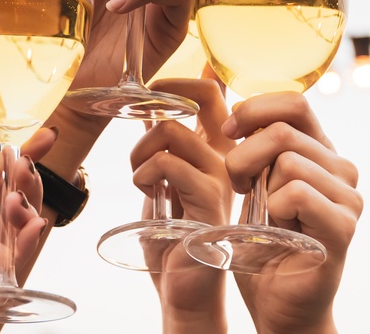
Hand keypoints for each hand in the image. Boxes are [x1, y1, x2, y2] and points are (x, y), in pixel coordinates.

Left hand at [0, 128, 57, 333]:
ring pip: (18, 240)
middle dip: (26, 187)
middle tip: (26, 168)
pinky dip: (24, 249)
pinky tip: (29, 228)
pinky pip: (10, 275)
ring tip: (20, 198)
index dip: (22, 161)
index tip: (44, 138)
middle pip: (15, 210)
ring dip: (26, 215)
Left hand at [130, 79, 234, 332]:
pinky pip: (169, 164)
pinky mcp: (211, 199)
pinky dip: (144, 172)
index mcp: (219, 150)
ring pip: (175, 131)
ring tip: (141, 177)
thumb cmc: (172, 238)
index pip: (214, 93)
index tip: (155, 92)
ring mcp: (225, 176)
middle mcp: (229, 157)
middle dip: (159, 108)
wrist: (184, 288)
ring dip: (142, 151)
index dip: (183, 81)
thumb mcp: (164, 183)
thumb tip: (152, 111)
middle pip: (203, 98)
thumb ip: (165, 149)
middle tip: (140, 141)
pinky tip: (147, 191)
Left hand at [221, 93, 362, 333]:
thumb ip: (254, 148)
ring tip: (263, 215)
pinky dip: (275, 210)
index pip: (295, 103)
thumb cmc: (262, 244)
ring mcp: (348, 196)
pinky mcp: (343, 225)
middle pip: (284, 130)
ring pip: (288, 160)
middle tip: (238, 186)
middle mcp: (341, 168)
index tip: (229, 130)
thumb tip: (229, 107)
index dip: (255, 108)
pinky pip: (297, 193)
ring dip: (260, 189)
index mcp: (321, 152)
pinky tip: (278, 229)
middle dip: (244, 156)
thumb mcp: (254, 185)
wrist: (277, 303)